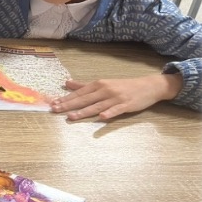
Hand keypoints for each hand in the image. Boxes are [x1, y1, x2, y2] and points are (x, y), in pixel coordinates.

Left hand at [51, 73, 183, 120]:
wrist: (147, 86)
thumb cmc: (122, 86)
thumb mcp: (103, 83)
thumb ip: (84, 85)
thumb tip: (67, 82)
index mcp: (98, 84)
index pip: (79, 93)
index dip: (66, 98)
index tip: (54, 103)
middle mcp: (105, 90)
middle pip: (84, 99)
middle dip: (69, 105)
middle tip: (55, 110)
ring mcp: (115, 98)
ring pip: (97, 106)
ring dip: (83, 112)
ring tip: (71, 117)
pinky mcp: (126, 105)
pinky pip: (116, 110)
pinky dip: (109, 113)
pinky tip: (101, 118)